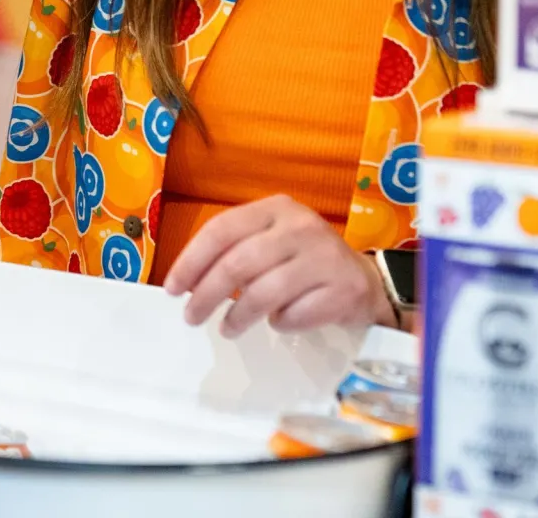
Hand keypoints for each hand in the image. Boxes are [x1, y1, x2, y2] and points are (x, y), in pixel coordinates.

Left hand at [160, 194, 393, 336]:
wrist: (365, 280)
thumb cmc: (304, 261)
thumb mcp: (271, 240)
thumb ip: (234, 250)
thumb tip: (186, 281)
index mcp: (276, 208)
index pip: (222, 230)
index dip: (191, 261)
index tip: (172, 288)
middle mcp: (301, 227)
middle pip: (238, 263)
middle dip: (207, 294)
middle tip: (191, 317)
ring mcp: (325, 258)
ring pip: (265, 292)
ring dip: (238, 316)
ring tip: (227, 329)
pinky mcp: (343, 290)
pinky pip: (295, 314)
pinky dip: (279, 323)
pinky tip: (277, 323)